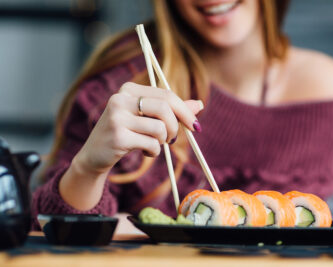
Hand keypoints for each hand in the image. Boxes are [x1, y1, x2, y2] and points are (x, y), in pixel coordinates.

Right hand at [74, 82, 203, 174]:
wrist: (95, 155)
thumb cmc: (126, 133)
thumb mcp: (147, 118)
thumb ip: (172, 110)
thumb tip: (199, 104)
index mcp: (129, 89)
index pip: (166, 95)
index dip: (185, 111)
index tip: (196, 126)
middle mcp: (121, 99)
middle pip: (165, 108)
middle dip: (175, 127)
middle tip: (172, 139)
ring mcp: (117, 117)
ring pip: (159, 128)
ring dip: (162, 141)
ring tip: (153, 145)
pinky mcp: (118, 136)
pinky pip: (151, 144)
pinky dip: (153, 152)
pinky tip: (144, 152)